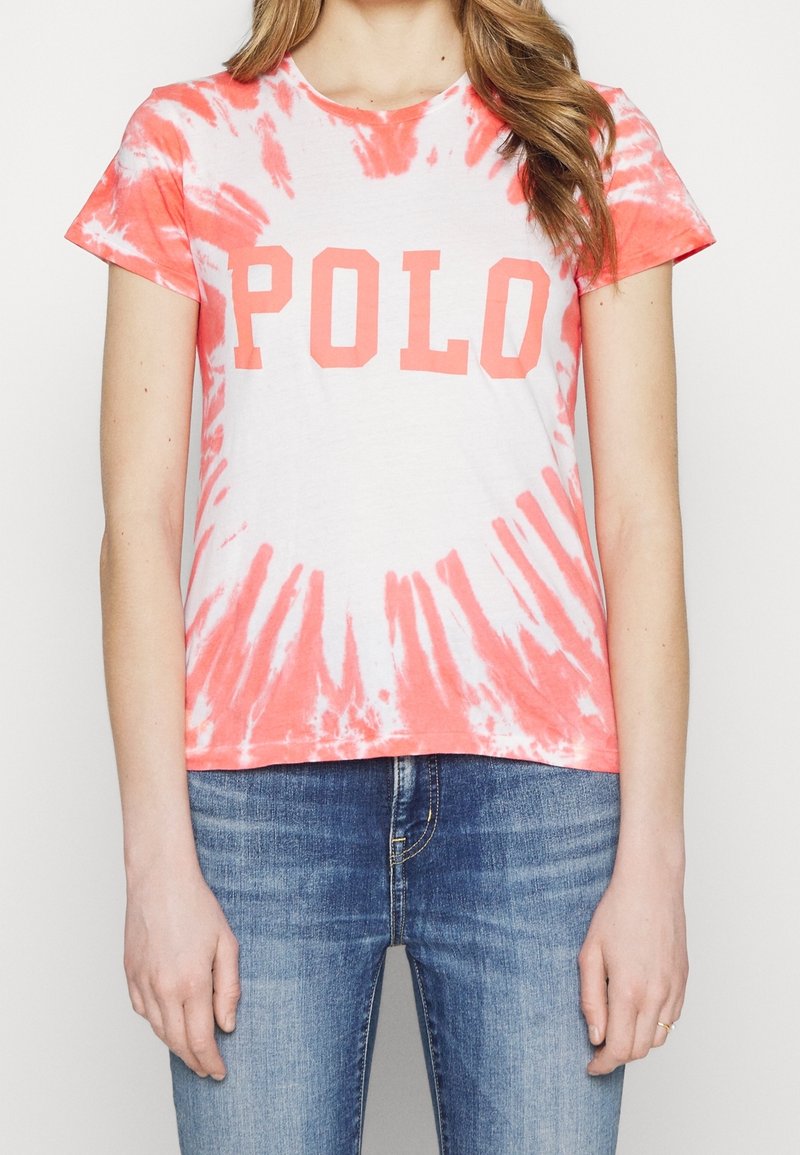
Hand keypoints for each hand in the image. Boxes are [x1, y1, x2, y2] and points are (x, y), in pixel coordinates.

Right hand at [123, 860, 240, 1078]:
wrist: (160, 880)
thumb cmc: (197, 906)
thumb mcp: (227, 944)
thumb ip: (229, 989)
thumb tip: (226, 1026)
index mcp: (191, 981)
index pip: (200, 1039)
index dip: (211, 1061)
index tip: (220, 1072)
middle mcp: (162, 988)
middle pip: (177, 1041)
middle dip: (194, 1061)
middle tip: (208, 1070)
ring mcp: (142, 982)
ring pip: (158, 1029)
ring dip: (175, 1046)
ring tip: (192, 1052)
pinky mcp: (130, 974)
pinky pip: (142, 1011)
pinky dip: (157, 1023)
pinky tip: (169, 1023)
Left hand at [577, 864, 686, 1074]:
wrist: (651, 885)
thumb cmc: (617, 912)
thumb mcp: (590, 953)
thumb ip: (591, 999)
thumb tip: (596, 1036)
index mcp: (629, 991)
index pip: (620, 1049)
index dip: (603, 1064)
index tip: (592, 1066)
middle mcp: (656, 995)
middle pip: (640, 1050)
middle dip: (618, 1056)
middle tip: (599, 1048)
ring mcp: (674, 988)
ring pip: (659, 1038)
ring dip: (638, 1042)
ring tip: (618, 1028)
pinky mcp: (683, 980)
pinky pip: (672, 1019)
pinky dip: (655, 1025)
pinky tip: (638, 1009)